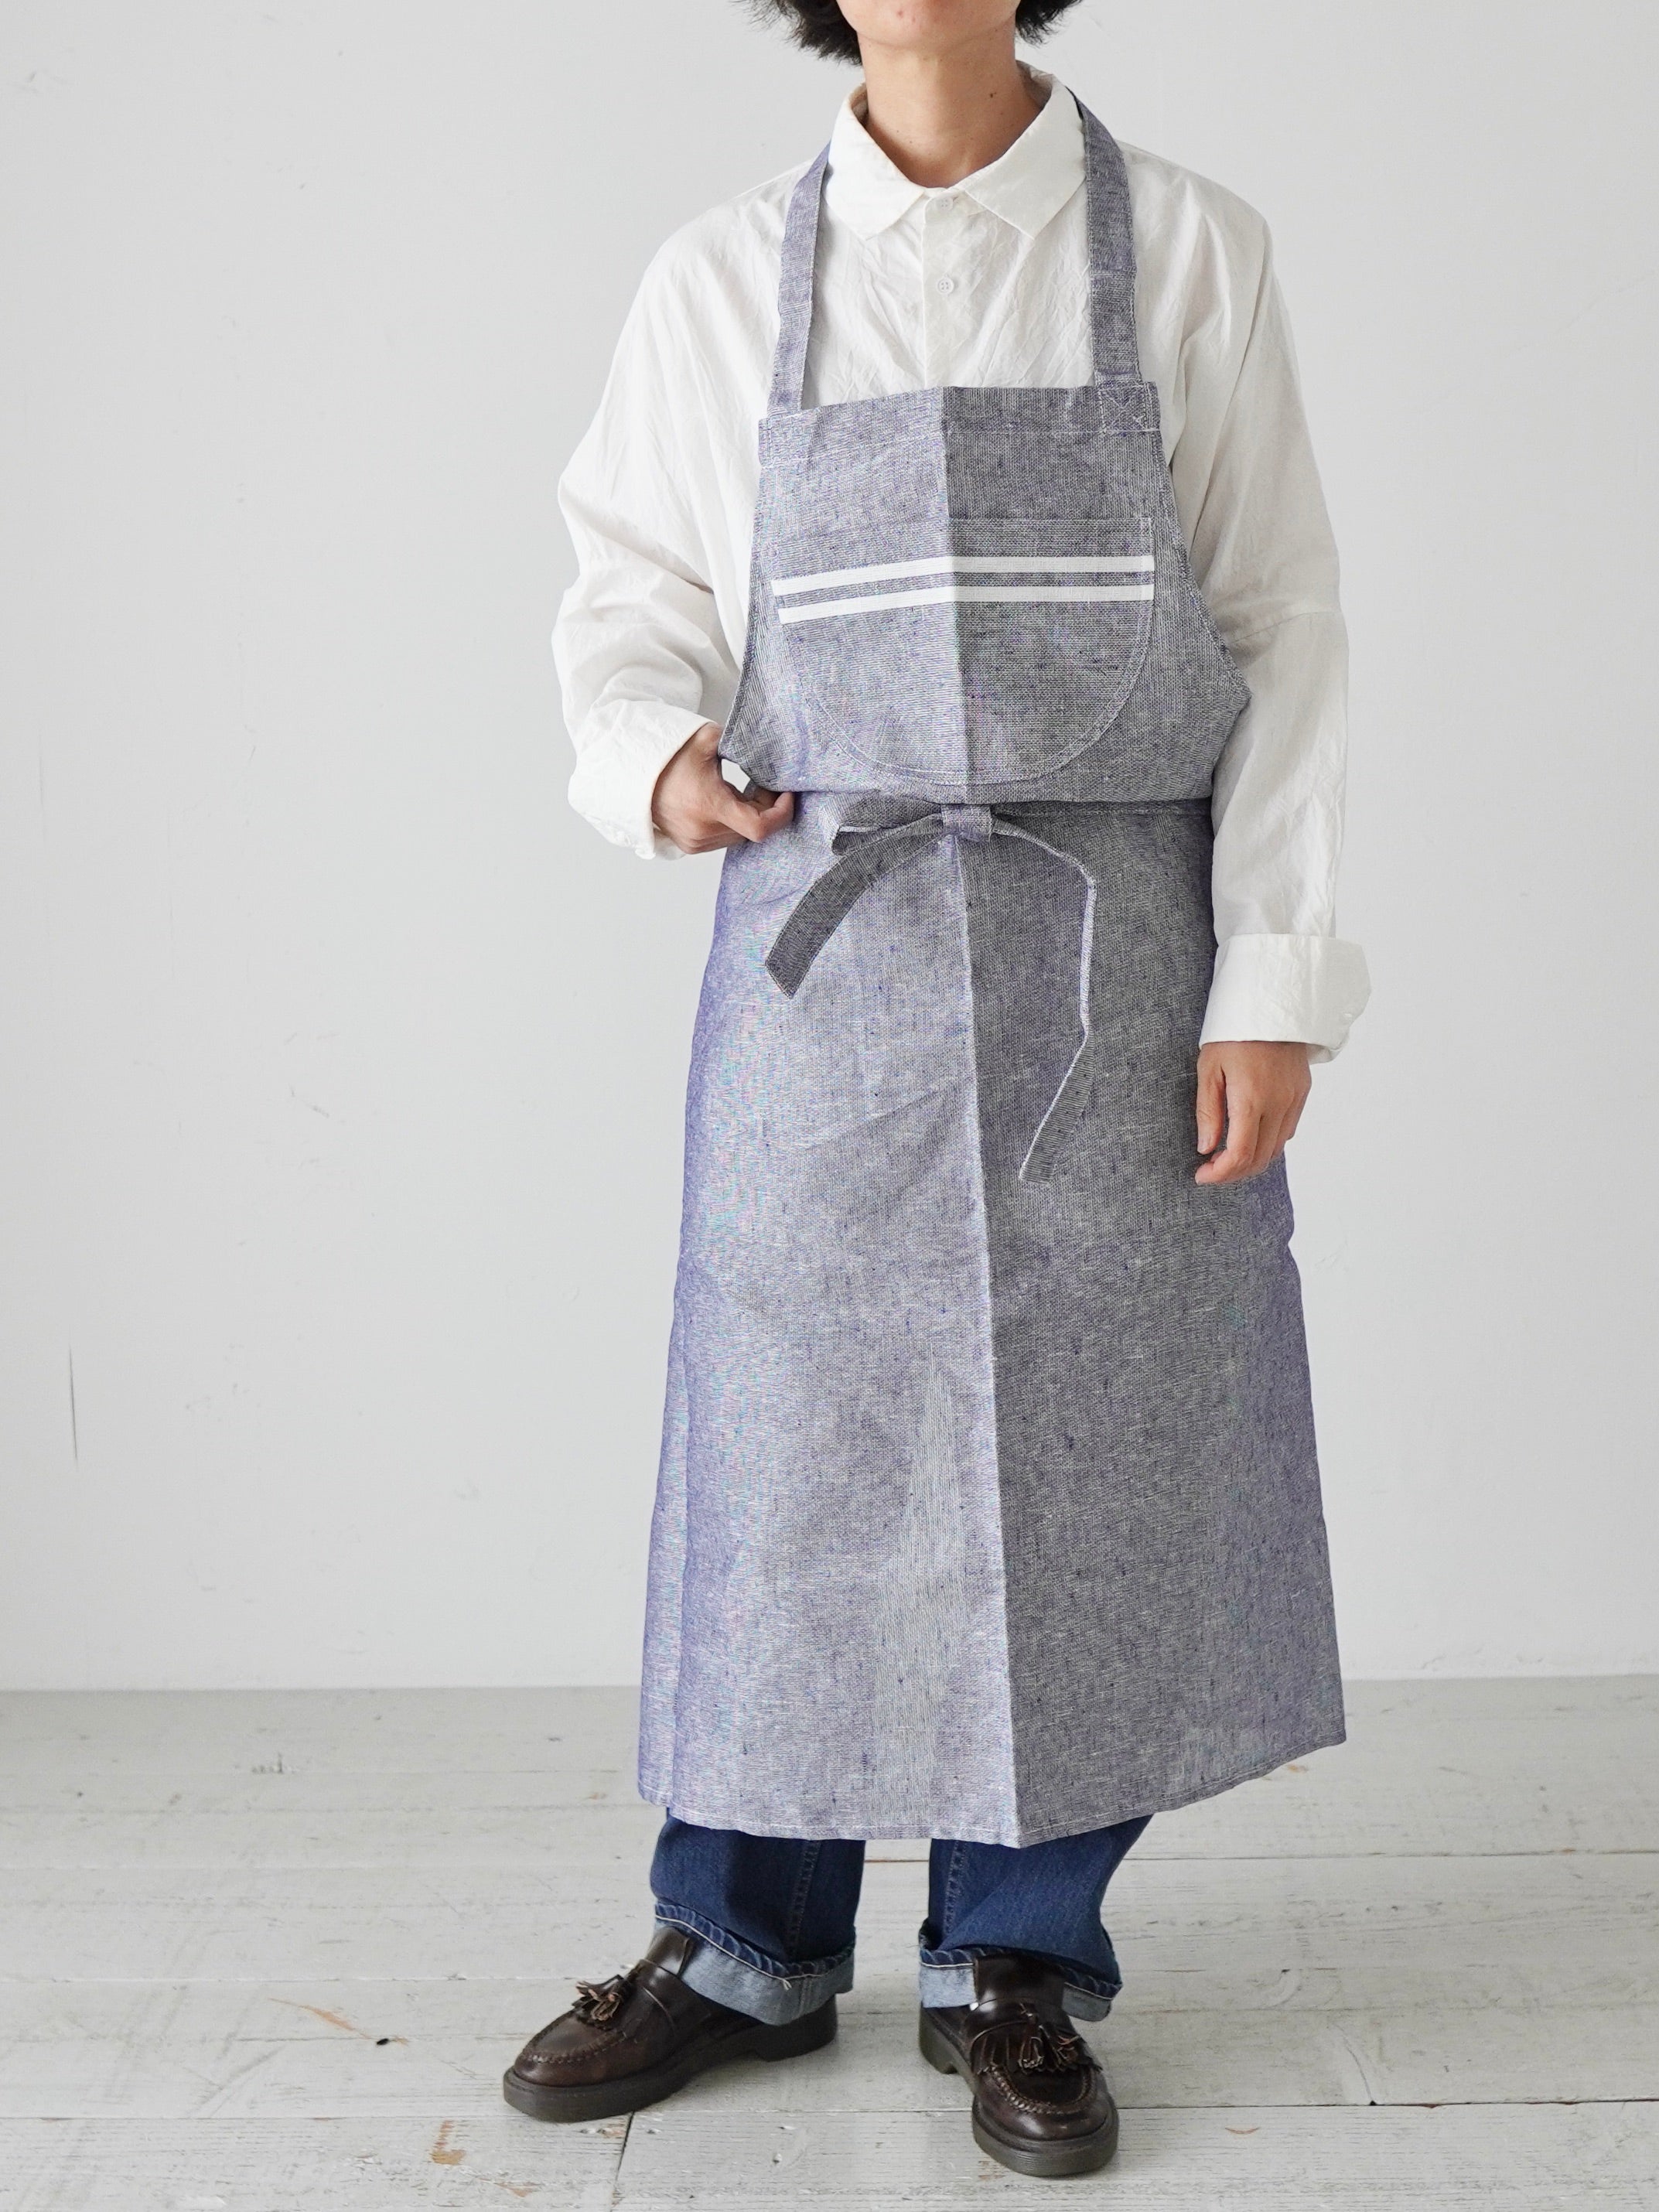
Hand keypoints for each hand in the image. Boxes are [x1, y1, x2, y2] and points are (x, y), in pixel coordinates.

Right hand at [651, 723, 793, 854]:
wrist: (634, 774)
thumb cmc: (668, 757)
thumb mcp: (707, 739)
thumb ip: (740, 740)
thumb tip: (768, 748)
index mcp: (709, 806)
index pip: (760, 827)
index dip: (781, 813)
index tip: (786, 794)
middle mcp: (703, 831)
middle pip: (753, 829)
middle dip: (765, 808)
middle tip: (763, 783)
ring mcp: (696, 842)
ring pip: (741, 836)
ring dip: (749, 816)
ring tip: (743, 790)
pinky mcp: (691, 846)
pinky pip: (725, 838)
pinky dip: (733, 822)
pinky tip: (727, 802)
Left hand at [1194, 1040, 1311, 1185]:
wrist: (1271, 1003)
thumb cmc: (1233, 1032)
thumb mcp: (1209, 1068)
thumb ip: (1208, 1111)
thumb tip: (1206, 1148)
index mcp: (1251, 1099)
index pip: (1240, 1154)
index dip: (1220, 1174)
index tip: (1202, 1175)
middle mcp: (1278, 1104)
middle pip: (1260, 1159)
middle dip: (1233, 1173)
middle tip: (1210, 1170)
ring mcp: (1294, 1100)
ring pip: (1276, 1149)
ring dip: (1252, 1161)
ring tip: (1226, 1157)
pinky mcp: (1302, 1093)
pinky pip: (1287, 1131)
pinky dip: (1268, 1143)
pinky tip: (1249, 1136)